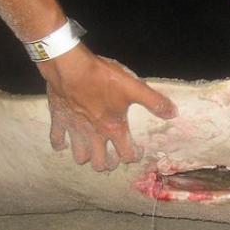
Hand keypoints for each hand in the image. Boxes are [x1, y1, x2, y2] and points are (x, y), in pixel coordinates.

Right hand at [38, 45, 177, 169]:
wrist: (70, 66)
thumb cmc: (102, 77)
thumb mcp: (133, 87)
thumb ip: (154, 101)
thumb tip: (173, 113)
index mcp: (114, 128)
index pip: (127, 155)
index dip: (135, 156)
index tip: (138, 149)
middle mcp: (94, 134)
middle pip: (100, 163)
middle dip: (108, 163)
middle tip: (113, 154)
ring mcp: (75, 129)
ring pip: (79, 156)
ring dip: (86, 157)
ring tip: (92, 150)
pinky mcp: (58, 120)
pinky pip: (56, 139)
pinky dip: (60, 143)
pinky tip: (64, 141)